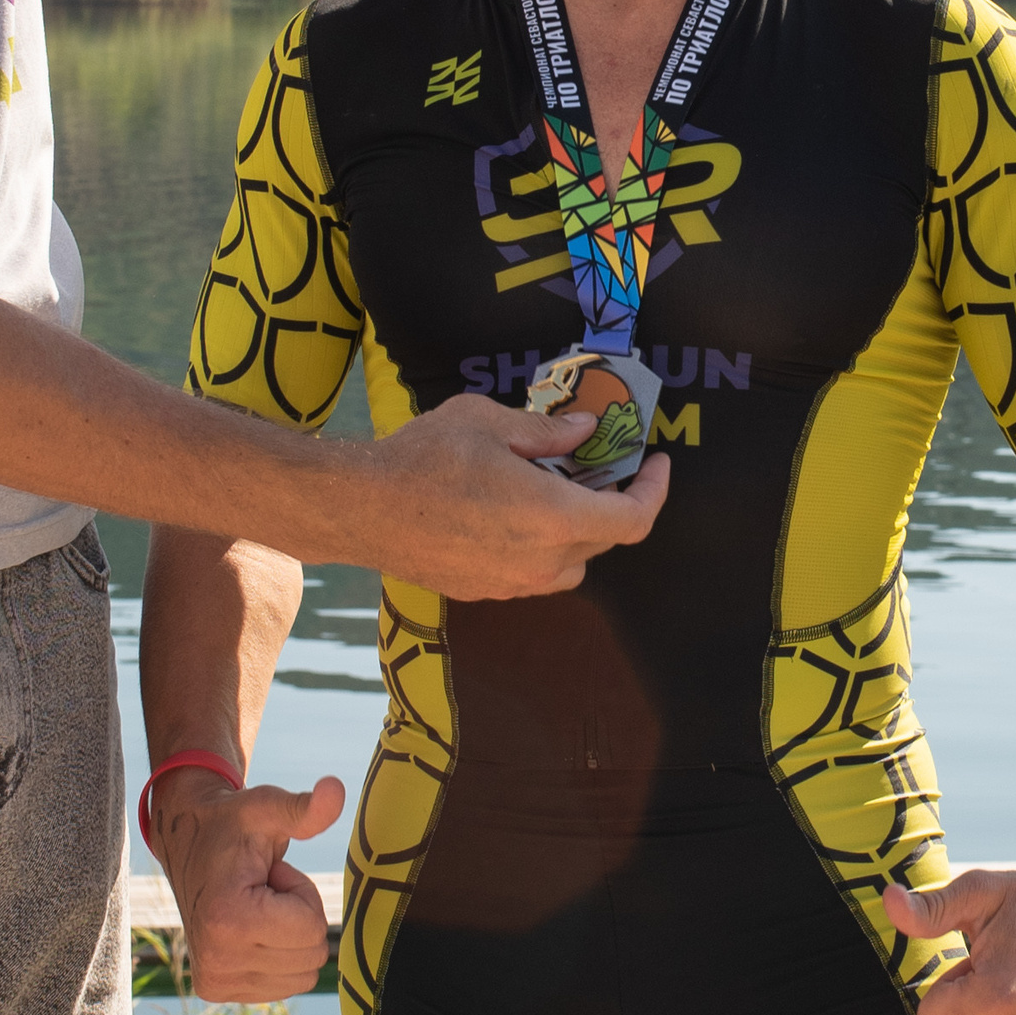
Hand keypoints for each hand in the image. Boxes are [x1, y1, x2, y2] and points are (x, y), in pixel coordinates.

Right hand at [151, 768, 345, 1002]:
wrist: (187, 843)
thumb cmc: (233, 823)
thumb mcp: (268, 809)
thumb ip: (305, 809)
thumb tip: (336, 789)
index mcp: (228, 920)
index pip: (312, 929)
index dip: (301, 893)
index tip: (269, 874)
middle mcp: (216, 961)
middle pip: (311, 956)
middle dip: (298, 917)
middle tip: (264, 889)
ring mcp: (214, 981)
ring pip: (302, 976)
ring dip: (290, 937)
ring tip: (257, 905)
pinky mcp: (216, 990)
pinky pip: (284, 987)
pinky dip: (278, 956)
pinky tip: (249, 926)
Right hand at [368, 393, 669, 600]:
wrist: (361, 508)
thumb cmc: (424, 458)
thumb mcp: (490, 422)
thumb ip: (547, 432)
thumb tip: (585, 431)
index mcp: (554, 518)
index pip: (633, 520)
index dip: (653, 491)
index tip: (653, 464)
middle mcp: (541, 562)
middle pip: (602, 541)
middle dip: (609, 503)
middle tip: (597, 465)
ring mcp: (511, 584)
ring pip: (570, 566)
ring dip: (575, 532)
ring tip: (554, 493)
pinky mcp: (482, 592)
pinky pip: (532, 574)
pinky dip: (539, 548)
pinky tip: (511, 515)